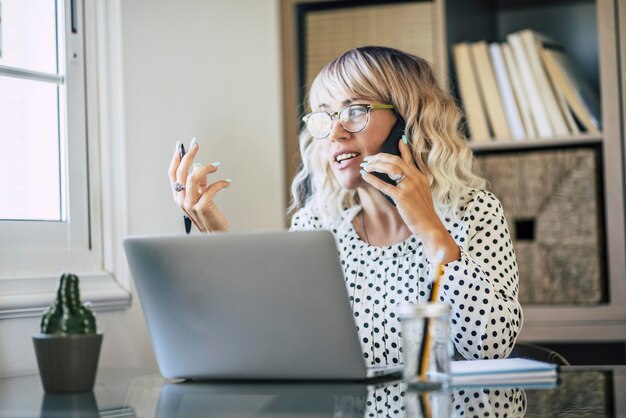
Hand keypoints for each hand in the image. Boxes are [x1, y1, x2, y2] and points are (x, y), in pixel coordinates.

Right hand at [168, 142, 230, 232]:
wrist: (215, 234)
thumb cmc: (209, 215)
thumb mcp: (201, 197)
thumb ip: (199, 183)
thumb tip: (199, 166)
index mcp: (178, 195)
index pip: (172, 174)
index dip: (176, 159)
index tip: (181, 146)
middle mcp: (181, 199)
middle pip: (181, 173)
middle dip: (188, 156)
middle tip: (196, 146)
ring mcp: (190, 204)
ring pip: (193, 178)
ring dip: (205, 168)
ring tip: (216, 166)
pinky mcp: (202, 207)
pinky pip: (210, 189)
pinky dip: (220, 183)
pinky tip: (227, 182)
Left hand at [360, 139, 459, 262]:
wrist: (428, 224)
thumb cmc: (423, 211)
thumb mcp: (424, 192)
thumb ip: (418, 181)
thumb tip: (414, 175)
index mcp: (420, 176)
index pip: (409, 159)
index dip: (403, 149)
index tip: (398, 140)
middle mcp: (415, 178)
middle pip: (395, 160)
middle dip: (380, 157)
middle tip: (370, 158)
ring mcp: (408, 186)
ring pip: (390, 168)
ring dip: (376, 165)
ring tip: (366, 165)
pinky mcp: (401, 196)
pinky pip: (384, 185)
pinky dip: (373, 179)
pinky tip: (365, 175)